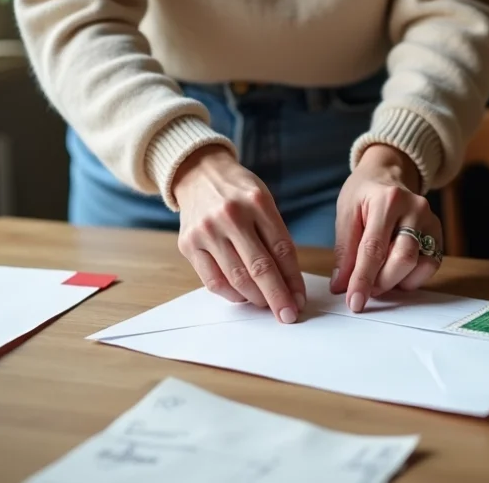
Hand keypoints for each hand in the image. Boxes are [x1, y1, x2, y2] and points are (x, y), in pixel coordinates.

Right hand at [174, 146, 305, 323]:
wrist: (198, 173)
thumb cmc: (237, 191)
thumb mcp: (262, 201)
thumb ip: (274, 236)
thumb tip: (288, 282)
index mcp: (257, 202)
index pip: (282, 249)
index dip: (293, 279)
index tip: (300, 299)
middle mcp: (230, 215)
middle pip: (260, 267)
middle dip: (277, 297)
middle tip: (288, 314)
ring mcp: (206, 230)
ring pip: (237, 278)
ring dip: (256, 298)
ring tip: (267, 305)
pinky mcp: (188, 244)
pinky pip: (213, 281)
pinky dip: (232, 294)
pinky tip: (243, 296)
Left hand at [331, 145, 442, 312]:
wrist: (388, 174)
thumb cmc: (364, 193)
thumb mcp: (346, 213)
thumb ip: (344, 250)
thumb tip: (341, 286)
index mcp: (388, 199)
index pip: (374, 248)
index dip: (363, 279)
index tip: (354, 302)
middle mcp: (415, 208)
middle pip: (403, 259)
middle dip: (381, 282)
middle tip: (365, 289)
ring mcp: (431, 220)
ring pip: (420, 265)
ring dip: (397, 282)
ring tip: (379, 278)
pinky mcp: (438, 233)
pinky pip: (431, 265)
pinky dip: (412, 278)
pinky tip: (396, 273)